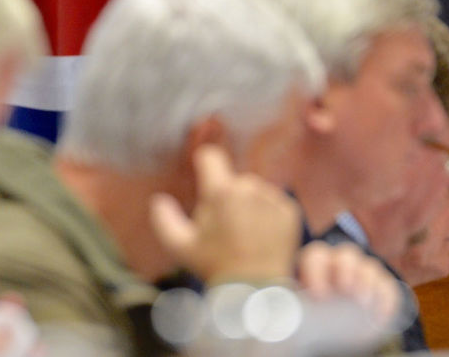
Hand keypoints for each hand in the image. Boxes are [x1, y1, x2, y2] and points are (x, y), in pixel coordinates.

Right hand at [149, 144, 300, 282]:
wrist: (254, 290)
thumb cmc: (213, 267)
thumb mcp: (180, 247)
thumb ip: (164, 220)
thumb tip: (158, 200)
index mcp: (221, 192)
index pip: (211, 157)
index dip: (204, 162)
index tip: (203, 170)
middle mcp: (249, 189)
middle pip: (234, 180)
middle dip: (228, 195)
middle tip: (226, 225)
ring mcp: (272, 199)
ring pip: (256, 191)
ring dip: (250, 204)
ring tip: (245, 233)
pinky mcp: (290, 211)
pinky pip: (275, 202)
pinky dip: (268, 214)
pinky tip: (261, 236)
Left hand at [296, 241, 401, 323]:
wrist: (337, 333)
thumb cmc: (312, 318)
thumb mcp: (299, 310)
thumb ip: (292, 306)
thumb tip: (272, 317)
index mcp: (315, 266)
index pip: (315, 256)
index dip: (316, 272)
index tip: (317, 296)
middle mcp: (341, 264)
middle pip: (346, 254)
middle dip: (346, 270)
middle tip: (345, 290)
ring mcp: (364, 273)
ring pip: (369, 266)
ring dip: (367, 282)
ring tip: (362, 302)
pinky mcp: (383, 290)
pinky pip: (388, 287)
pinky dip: (386, 300)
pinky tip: (381, 316)